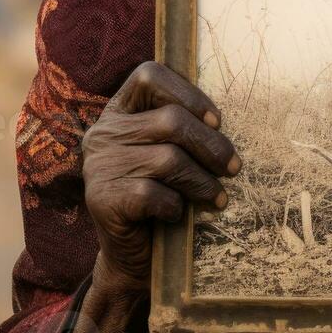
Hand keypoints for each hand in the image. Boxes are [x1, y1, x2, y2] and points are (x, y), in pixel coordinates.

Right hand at [82, 61, 241, 293]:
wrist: (133, 256)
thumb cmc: (162, 196)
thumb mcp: (169, 153)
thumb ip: (182, 128)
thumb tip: (221, 118)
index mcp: (118, 111)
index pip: (149, 76)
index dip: (189, 93)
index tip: (216, 121)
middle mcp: (102, 133)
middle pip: (170, 120)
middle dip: (211, 145)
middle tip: (233, 167)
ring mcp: (98, 166)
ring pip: (168, 159)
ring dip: (202, 182)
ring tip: (217, 197)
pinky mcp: (102, 199)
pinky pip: (154, 194)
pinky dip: (176, 206)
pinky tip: (178, 215)